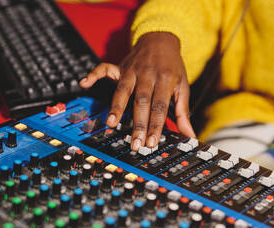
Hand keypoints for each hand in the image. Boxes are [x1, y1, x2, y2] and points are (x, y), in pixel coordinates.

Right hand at [80, 32, 194, 150]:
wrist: (161, 38)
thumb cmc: (172, 65)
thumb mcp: (183, 85)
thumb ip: (183, 111)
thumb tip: (190, 134)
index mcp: (165, 79)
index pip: (159, 106)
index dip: (156, 125)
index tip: (152, 142)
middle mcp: (147, 74)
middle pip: (141, 101)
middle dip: (138, 123)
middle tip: (135, 143)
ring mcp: (131, 69)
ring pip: (123, 90)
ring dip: (117, 107)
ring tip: (111, 124)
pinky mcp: (120, 66)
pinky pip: (104, 68)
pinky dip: (93, 74)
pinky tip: (84, 83)